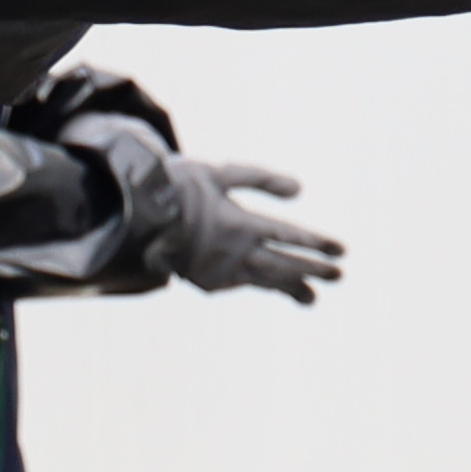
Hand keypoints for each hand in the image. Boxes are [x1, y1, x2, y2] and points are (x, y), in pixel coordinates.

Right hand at [63, 116, 346, 301]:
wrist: (129, 220)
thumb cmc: (174, 188)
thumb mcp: (219, 173)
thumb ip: (260, 180)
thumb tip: (301, 191)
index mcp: (242, 224)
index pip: (291, 237)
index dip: (318, 244)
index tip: (342, 251)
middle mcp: (237, 253)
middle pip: (285, 264)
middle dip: (314, 270)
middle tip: (338, 276)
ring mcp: (222, 271)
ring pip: (266, 281)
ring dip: (292, 288)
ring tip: (312, 298)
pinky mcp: (207, 283)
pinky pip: (242, 285)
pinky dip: (260, 285)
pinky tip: (272, 288)